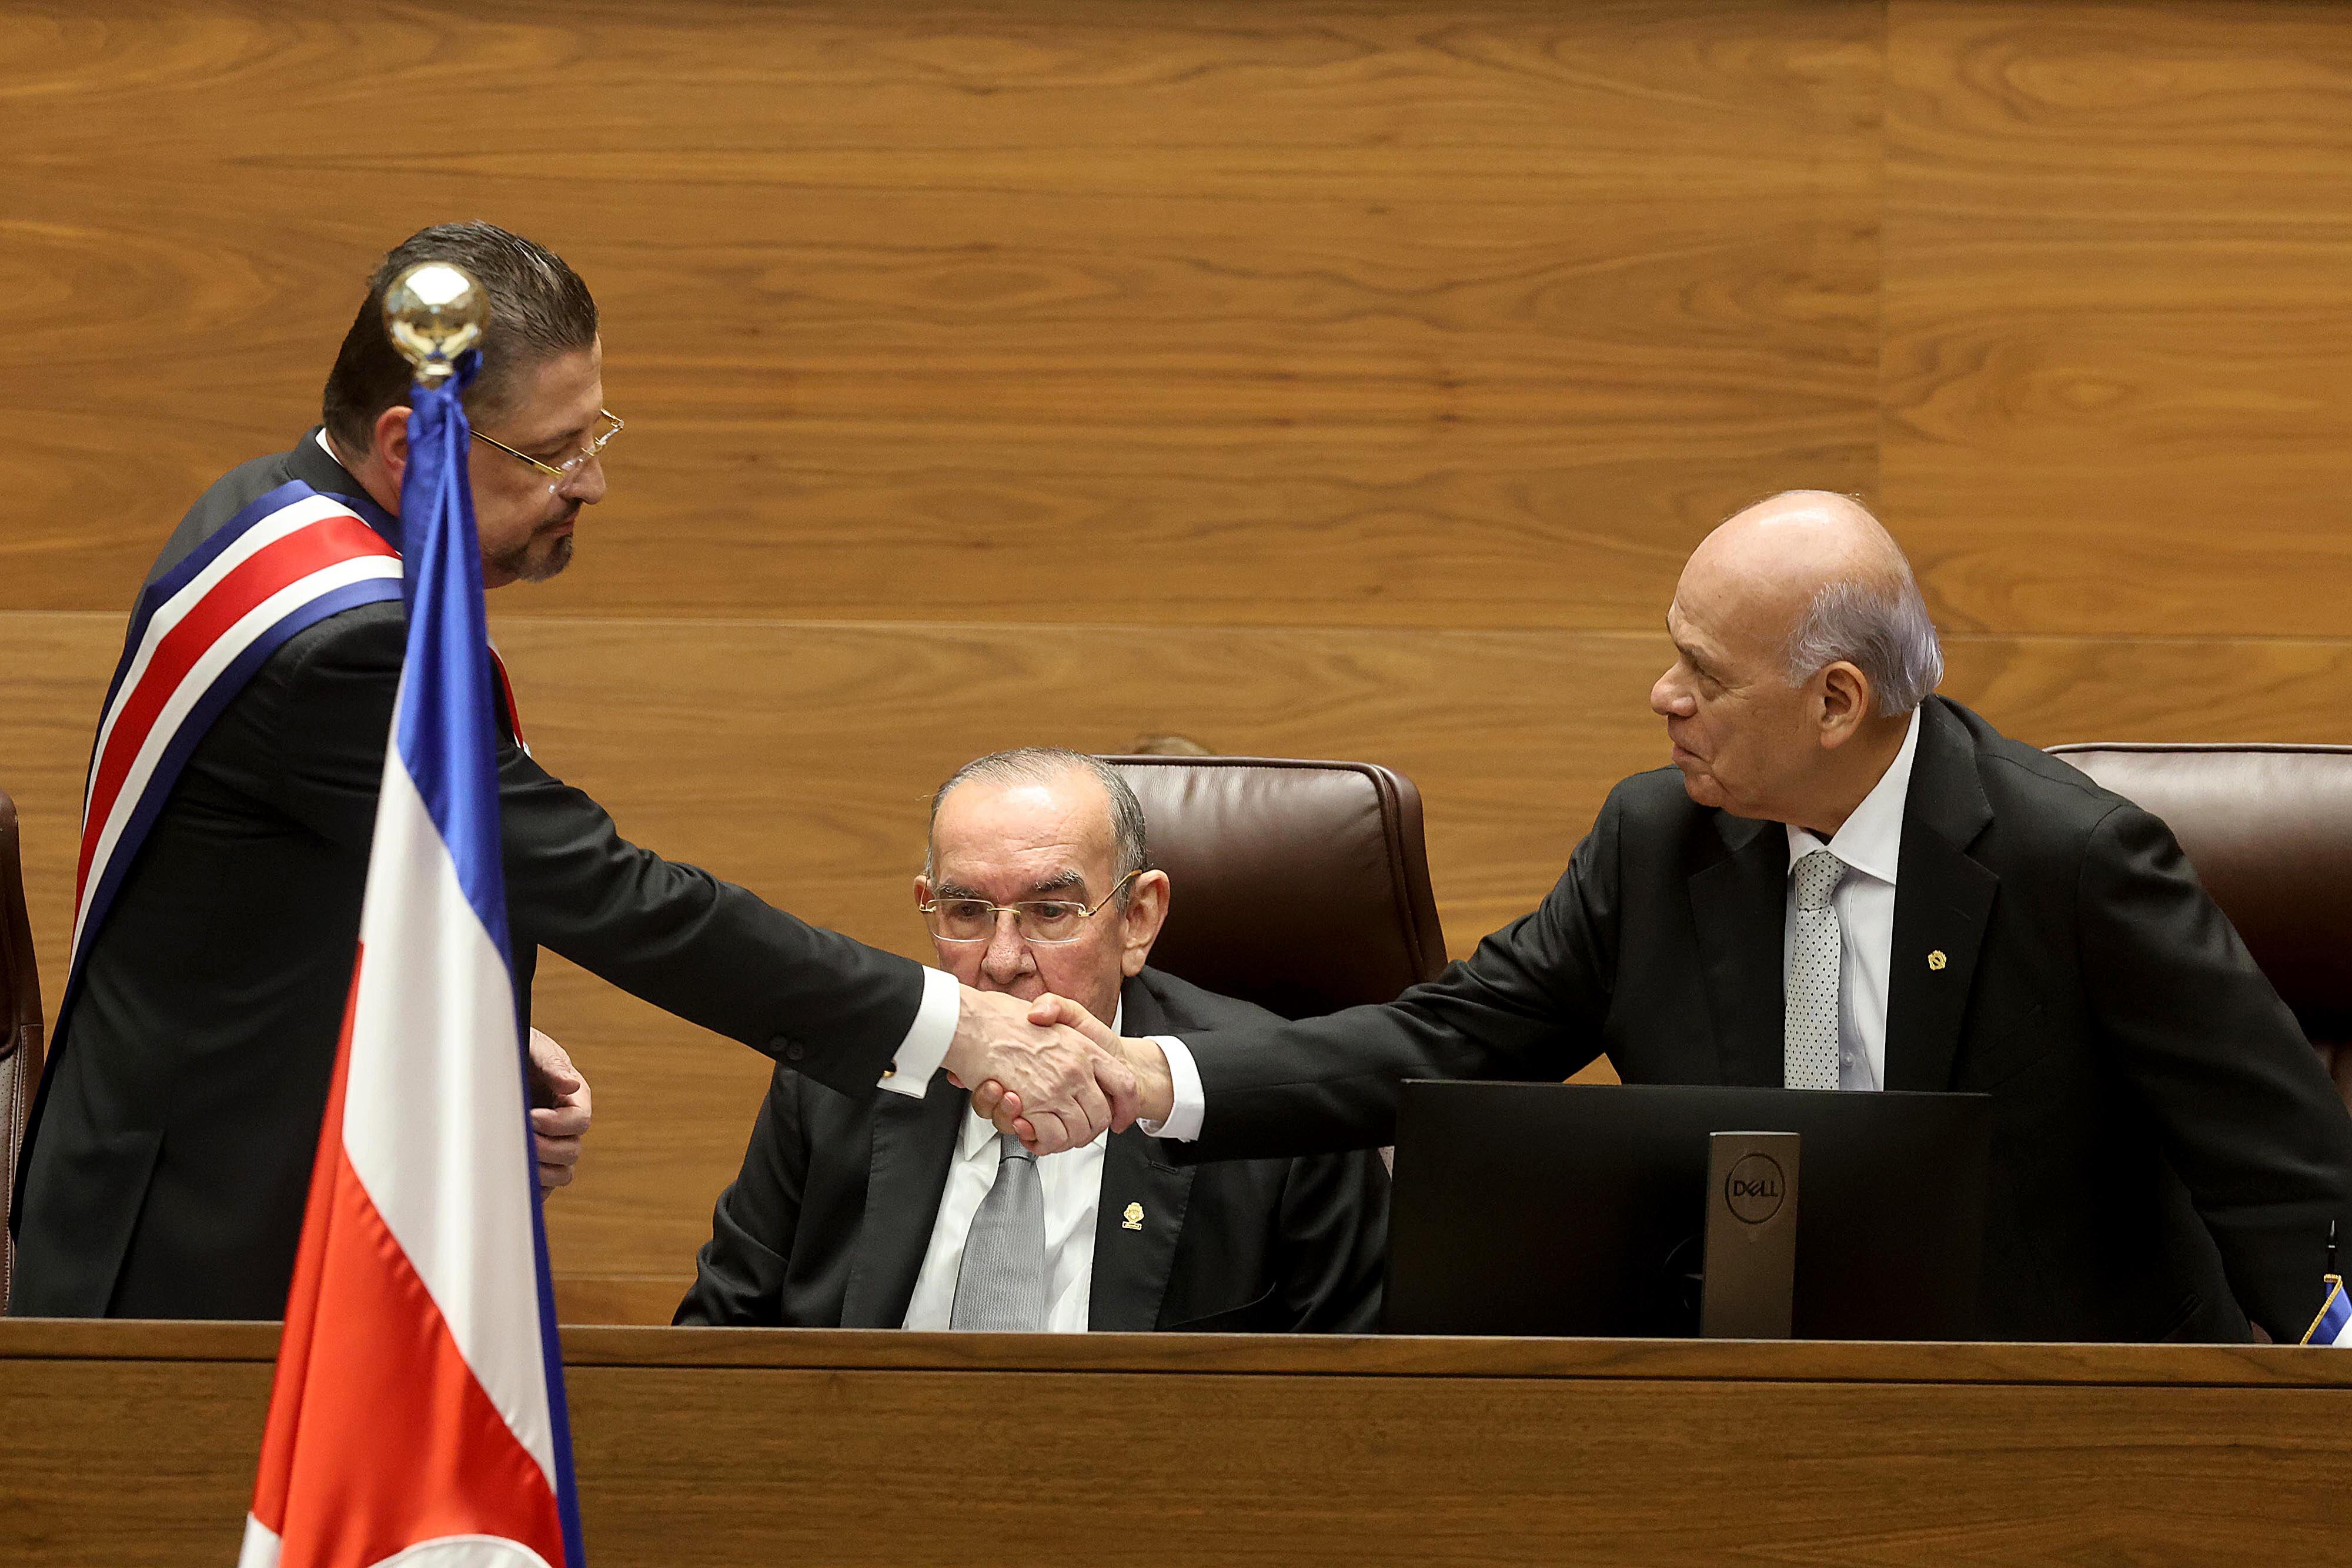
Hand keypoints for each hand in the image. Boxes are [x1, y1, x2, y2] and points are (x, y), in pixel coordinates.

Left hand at [527, 1028, 592, 1191]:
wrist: (494, 1064)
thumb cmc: (519, 1052)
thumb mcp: (535, 1049)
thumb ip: (552, 1065)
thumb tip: (571, 1084)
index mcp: (574, 1099)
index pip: (580, 1121)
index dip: (557, 1124)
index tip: (530, 1117)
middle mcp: (567, 1126)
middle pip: (573, 1151)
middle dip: (545, 1148)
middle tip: (518, 1138)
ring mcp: (553, 1145)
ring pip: (563, 1173)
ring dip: (541, 1171)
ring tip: (514, 1157)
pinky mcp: (538, 1162)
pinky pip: (544, 1187)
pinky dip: (532, 1187)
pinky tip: (513, 1177)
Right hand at [973, 994, 1174, 1140]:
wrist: (971, 1021)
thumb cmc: (1002, 1017)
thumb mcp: (1050, 1011)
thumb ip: (1069, 1026)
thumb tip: (1076, 1049)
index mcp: (1085, 1047)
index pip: (1124, 1084)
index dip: (1124, 1106)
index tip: (1119, 1118)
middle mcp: (1076, 1069)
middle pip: (1101, 1117)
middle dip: (1088, 1130)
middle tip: (1072, 1131)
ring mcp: (1057, 1089)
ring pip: (1078, 1132)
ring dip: (1064, 1139)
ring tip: (1047, 1133)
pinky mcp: (1035, 1105)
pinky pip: (1052, 1138)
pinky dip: (1043, 1142)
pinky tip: (1031, 1131)